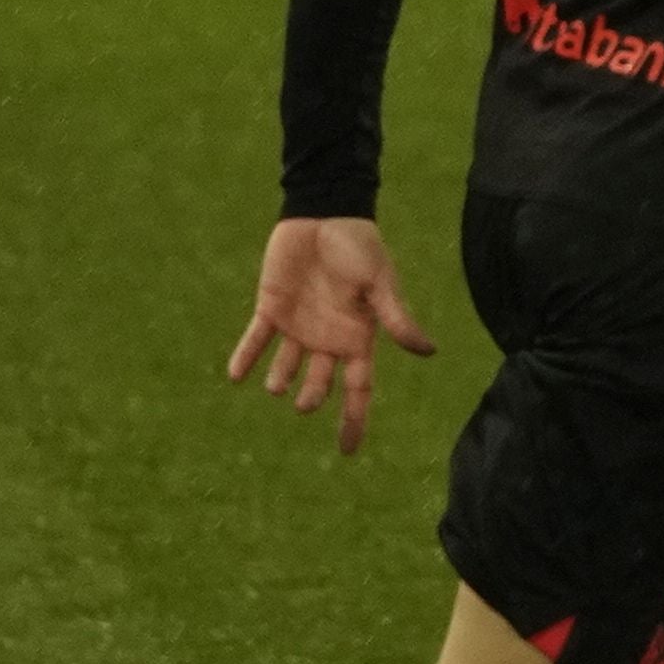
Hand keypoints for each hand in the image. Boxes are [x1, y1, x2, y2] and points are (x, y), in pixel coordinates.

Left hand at [228, 214, 436, 449]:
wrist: (325, 211)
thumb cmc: (359, 246)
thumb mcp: (380, 283)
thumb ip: (397, 318)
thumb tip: (428, 352)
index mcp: (357, 337)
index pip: (358, 389)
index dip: (354, 420)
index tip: (347, 451)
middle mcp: (328, 338)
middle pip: (320, 383)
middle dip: (311, 398)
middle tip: (302, 403)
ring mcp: (299, 325)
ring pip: (286, 366)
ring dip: (279, 379)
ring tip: (275, 387)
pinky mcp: (272, 308)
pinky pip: (257, 339)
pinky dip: (245, 357)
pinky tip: (235, 375)